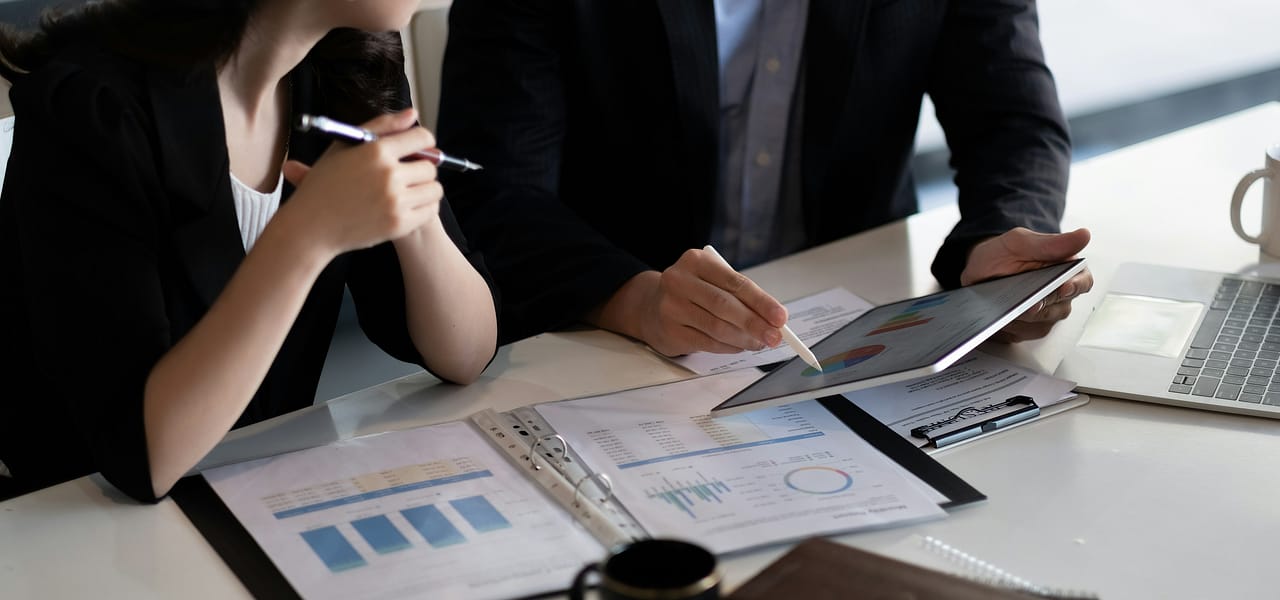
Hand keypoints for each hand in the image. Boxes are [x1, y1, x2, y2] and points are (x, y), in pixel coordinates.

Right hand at [280, 108, 442, 255]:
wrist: (311, 226)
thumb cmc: (325, 184)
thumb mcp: (345, 146)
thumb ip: (382, 126)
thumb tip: (413, 114)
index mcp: (375, 151)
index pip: (422, 138)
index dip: (424, 142)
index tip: (420, 149)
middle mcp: (388, 174)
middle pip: (430, 166)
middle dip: (421, 168)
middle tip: (407, 174)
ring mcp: (395, 201)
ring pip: (434, 189)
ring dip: (425, 188)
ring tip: (408, 191)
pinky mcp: (399, 224)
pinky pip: (431, 210)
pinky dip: (424, 208)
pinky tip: (408, 206)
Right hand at [604, 249, 789, 355]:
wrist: (651, 307)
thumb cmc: (692, 293)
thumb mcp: (712, 281)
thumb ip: (740, 296)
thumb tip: (774, 320)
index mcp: (695, 261)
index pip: (735, 282)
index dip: (761, 301)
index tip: (780, 317)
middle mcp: (679, 280)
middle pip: (725, 305)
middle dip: (755, 323)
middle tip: (775, 336)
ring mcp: (671, 307)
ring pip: (717, 327)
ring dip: (744, 338)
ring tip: (760, 343)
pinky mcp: (670, 330)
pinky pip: (707, 342)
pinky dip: (729, 347)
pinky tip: (740, 346)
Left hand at [961, 227, 1093, 341]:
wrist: (977, 269)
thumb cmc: (1002, 253)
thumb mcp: (1020, 241)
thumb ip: (1051, 243)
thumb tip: (1083, 236)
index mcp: (1065, 270)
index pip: (1083, 281)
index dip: (1075, 286)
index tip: (1063, 288)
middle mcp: (1060, 294)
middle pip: (1060, 308)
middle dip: (1041, 305)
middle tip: (1026, 302)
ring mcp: (1045, 313)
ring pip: (1041, 324)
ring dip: (1022, 317)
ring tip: (1005, 306)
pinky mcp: (1028, 328)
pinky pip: (1023, 333)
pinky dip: (1010, 326)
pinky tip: (1000, 315)